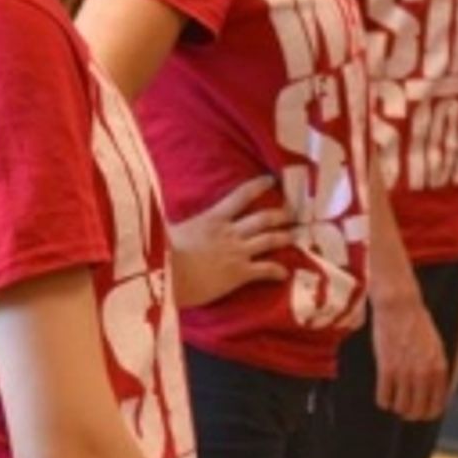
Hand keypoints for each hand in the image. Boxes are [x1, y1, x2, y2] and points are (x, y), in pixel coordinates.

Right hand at [169, 177, 293, 308]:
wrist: (166, 276)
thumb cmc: (163, 253)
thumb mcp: (170, 229)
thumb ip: (179, 221)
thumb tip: (164, 211)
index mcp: (214, 218)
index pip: (241, 196)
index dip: (258, 186)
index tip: (272, 181)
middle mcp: (230, 232)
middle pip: (263, 219)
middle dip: (280, 215)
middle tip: (291, 214)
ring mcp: (238, 252)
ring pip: (270, 240)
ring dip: (284, 238)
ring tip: (293, 237)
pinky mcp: (240, 273)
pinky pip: (266, 269)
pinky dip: (278, 271)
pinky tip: (284, 273)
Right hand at [370, 285, 448, 420]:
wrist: (400, 307)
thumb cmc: (419, 324)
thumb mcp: (437, 347)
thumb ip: (438, 370)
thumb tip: (437, 392)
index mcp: (439, 369)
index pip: (437, 406)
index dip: (428, 414)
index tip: (421, 412)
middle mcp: (424, 373)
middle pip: (418, 411)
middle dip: (411, 415)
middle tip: (405, 409)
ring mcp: (405, 371)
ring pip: (401, 408)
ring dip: (397, 407)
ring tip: (394, 400)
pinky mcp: (386, 367)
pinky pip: (384, 397)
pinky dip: (383, 401)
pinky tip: (384, 394)